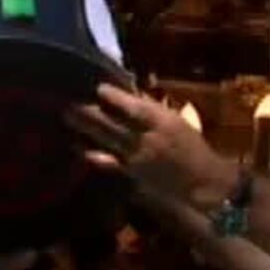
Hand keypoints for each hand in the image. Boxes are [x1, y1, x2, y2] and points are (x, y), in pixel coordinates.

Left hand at [68, 84, 239, 211]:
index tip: (99, 87)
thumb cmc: (192, 147)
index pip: (136, 108)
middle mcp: (148, 140)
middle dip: (90, 112)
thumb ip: (154, 110)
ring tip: (67, 116)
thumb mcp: (178, 122)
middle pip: (114, 124)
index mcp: (164, 123)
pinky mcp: (132, 174)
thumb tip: (131, 95)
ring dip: (85, 129)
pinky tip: (77, 146)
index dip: (116, 98)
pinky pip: (108, 162)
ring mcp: (138, 159)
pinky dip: (91, 154)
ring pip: (107, 141)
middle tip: (70, 101)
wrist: (201, 182)